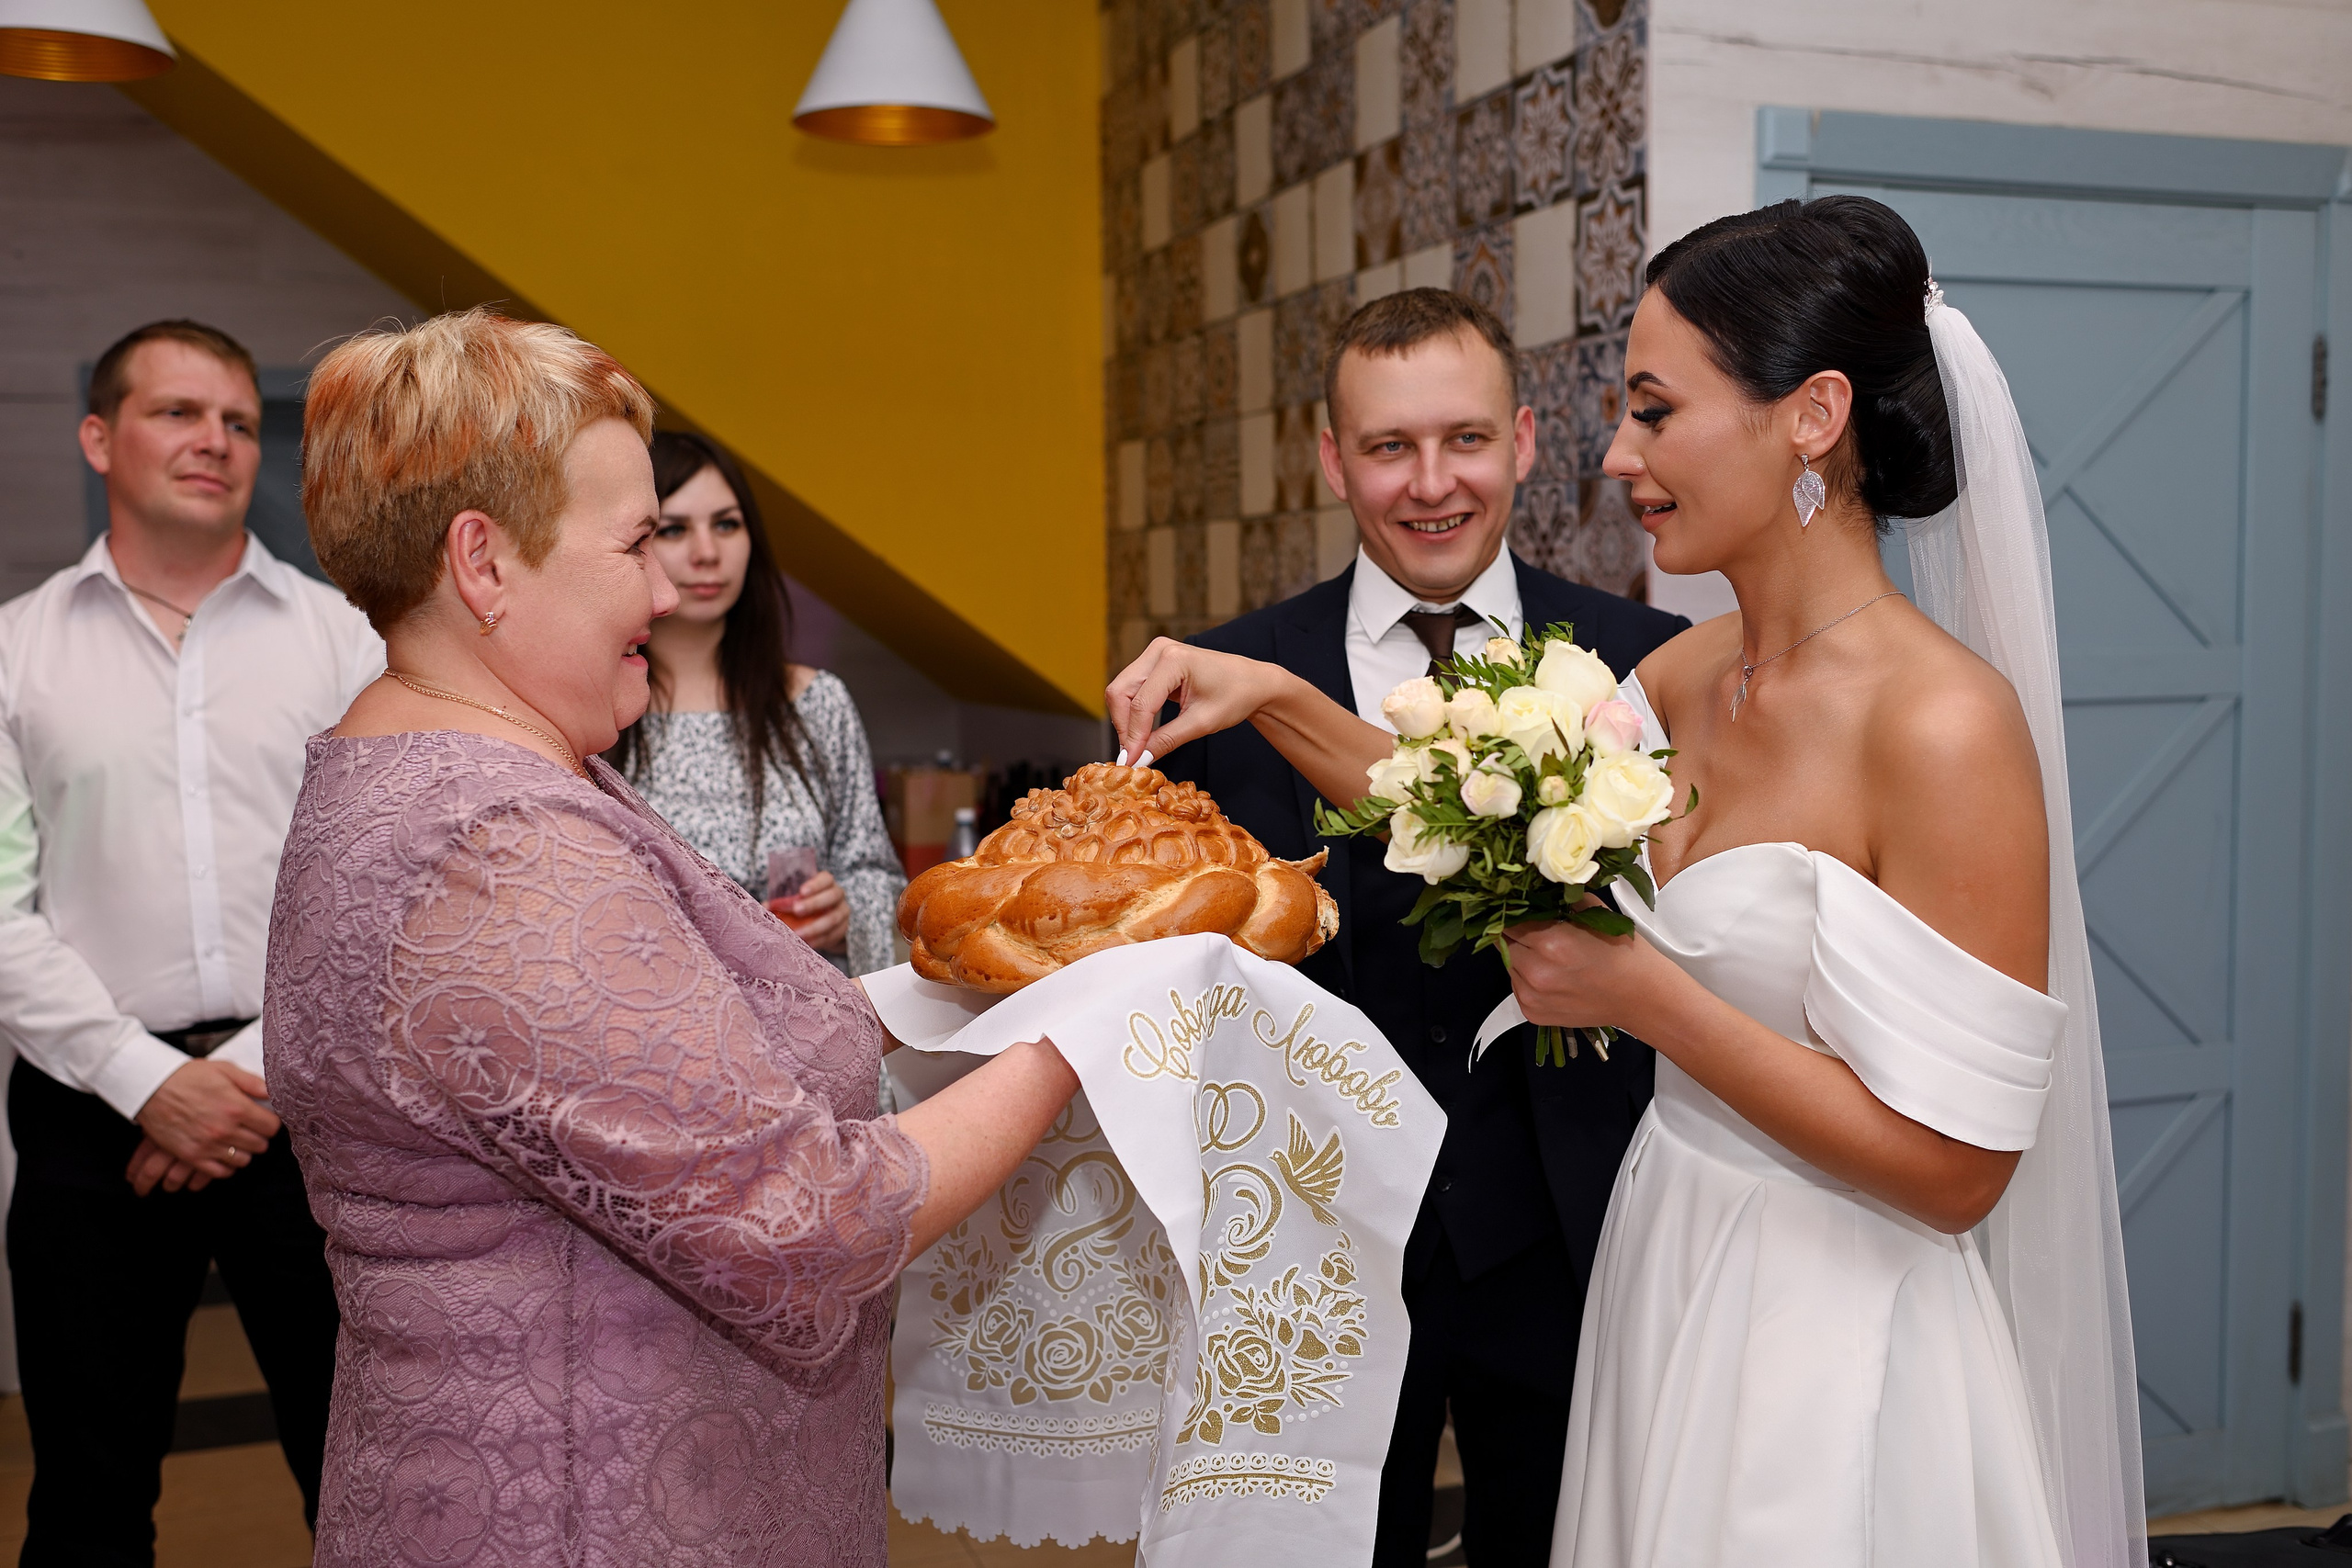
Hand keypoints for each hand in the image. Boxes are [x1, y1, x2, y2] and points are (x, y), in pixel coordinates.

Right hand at [131, 1058, 277, 1191]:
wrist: (151, 1088)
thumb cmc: (188, 1076)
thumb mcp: (224, 1069)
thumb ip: (252, 1082)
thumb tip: (273, 1093)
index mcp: (237, 1108)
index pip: (272, 1127)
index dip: (270, 1122)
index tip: (264, 1119)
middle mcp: (225, 1130)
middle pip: (260, 1145)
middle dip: (258, 1136)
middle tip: (250, 1129)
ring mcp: (208, 1146)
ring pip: (243, 1160)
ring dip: (243, 1151)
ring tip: (236, 1140)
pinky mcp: (191, 1156)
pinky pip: (220, 1172)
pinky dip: (225, 1165)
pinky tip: (223, 1153)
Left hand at [768, 870, 848, 953]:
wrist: (825, 923)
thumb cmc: (806, 905)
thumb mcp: (796, 900)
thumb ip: (782, 901)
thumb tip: (765, 906)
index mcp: (826, 883)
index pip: (826, 879)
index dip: (815, 884)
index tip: (801, 891)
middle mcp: (837, 895)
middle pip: (832, 896)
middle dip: (814, 903)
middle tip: (796, 910)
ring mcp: (843, 912)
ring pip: (833, 918)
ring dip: (815, 927)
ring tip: (798, 934)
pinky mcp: (843, 929)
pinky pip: (833, 935)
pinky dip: (819, 940)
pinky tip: (807, 943)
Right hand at [1105, 638, 1288, 766]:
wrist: (1251, 682)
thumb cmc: (1235, 697)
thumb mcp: (1201, 723)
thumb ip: (1166, 740)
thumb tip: (1138, 759)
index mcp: (1174, 659)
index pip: (1141, 703)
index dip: (1133, 736)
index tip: (1130, 762)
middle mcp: (1159, 650)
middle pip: (1120, 692)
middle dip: (1124, 726)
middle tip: (1132, 756)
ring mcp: (1155, 653)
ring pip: (1121, 691)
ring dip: (1126, 720)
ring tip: (1138, 746)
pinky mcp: (1154, 663)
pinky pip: (1131, 689)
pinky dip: (1133, 713)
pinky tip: (1142, 733)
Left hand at [1503, 916, 1674, 1035]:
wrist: (1641, 997)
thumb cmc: (1623, 955)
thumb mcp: (1596, 913)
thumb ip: (1561, 900)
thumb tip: (1537, 889)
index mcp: (1551, 942)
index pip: (1509, 919)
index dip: (1514, 912)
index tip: (1520, 909)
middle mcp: (1536, 971)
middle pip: (1504, 942)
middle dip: (1517, 934)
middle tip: (1537, 932)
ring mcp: (1532, 996)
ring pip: (1508, 965)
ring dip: (1520, 956)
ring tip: (1548, 956)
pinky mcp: (1533, 1013)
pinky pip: (1517, 987)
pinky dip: (1527, 979)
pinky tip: (1552, 976)